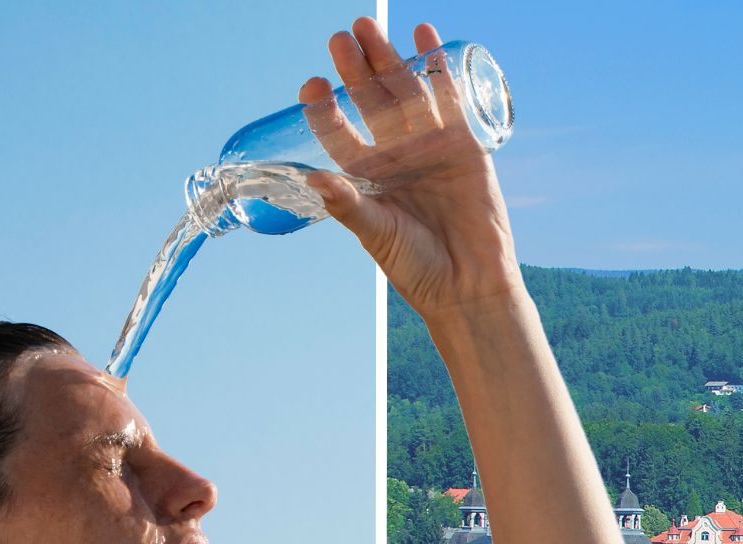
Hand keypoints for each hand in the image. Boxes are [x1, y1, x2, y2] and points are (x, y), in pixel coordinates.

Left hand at [299, 18, 524, 319]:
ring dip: (388, 58)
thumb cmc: (415, 266)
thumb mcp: (375, 233)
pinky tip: (423, 34)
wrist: (467, 282)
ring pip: (404, 92)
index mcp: (366, 179)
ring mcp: (427, 145)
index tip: (310, 87)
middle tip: (339, 39)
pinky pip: (447, 96)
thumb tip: (311, 179)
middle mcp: (393, 157)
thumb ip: (347, 205)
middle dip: (354, 71)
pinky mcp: (462, 142)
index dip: (324, 110)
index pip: (338, 135)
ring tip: (369, 27)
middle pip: (370, 103)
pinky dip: (436, 65)